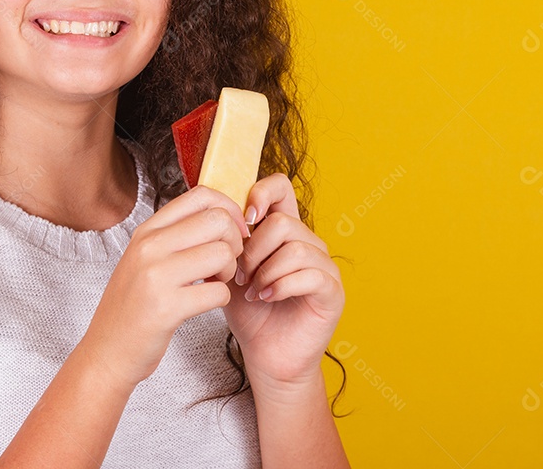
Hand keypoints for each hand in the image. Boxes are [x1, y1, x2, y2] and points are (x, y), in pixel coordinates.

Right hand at [81, 184, 246, 389]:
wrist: (106, 352)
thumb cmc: (132, 307)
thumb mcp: (144, 260)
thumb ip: (175, 235)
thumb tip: (221, 216)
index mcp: (146, 231)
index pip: (201, 195)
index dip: (228, 209)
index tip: (232, 231)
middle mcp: (149, 247)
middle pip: (218, 221)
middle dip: (234, 243)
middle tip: (224, 263)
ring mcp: (156, 276)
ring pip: (222, 254)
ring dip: (229, 272)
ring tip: (213, 284)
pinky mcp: (167, 308)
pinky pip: (218, 292)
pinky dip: (221, 299)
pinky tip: (204, 304)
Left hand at [221, 173, 344, 390]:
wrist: (265, 355)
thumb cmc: (249, 312)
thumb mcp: (229, 269)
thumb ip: (226, 241)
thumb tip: (210, 214)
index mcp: (285, 231)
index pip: (281, 187)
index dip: (260, 194)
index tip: (242, 221)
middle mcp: (309, 243)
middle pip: (283, 222)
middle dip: (253, 250)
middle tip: (240, 275)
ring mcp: (325, 266)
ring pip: (295, 248)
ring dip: (265, 271)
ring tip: (252, 290)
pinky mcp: (333, 291)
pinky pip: (310, 274)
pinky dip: (280, 286)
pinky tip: (265, 298)